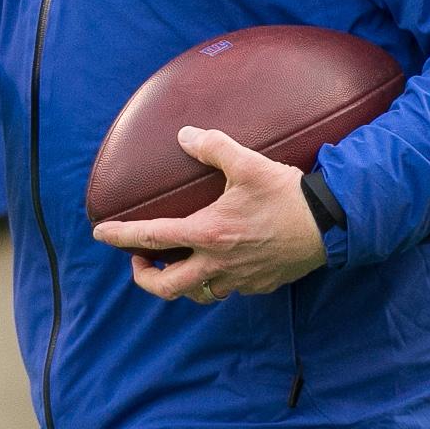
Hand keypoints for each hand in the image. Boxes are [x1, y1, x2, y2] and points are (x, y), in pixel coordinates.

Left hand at [91, 127, 328, 303]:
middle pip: (167, 287)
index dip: (122, 237)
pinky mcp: (260, 285)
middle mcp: (218, 263)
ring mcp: (239, 279)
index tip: (100, 234)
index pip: (152, 238)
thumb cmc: (286, 194)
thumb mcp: (247, 163)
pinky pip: (229, 290)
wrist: (330, 223)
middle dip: (145, 277)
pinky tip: (221, 263)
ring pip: (198, 295)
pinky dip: (215, 280)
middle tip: (140, 261)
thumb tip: (185, 135)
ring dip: (181, 283)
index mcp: (208, 233)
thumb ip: (212, 147)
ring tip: (178, 265)